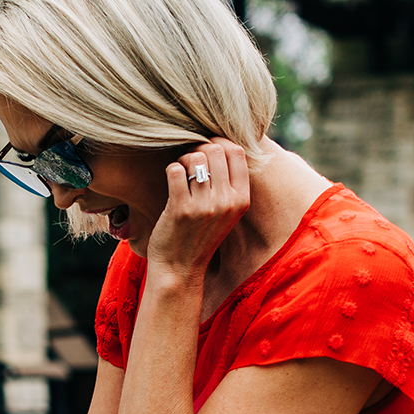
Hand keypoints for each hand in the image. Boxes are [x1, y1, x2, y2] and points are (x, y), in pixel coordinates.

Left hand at [146, 138, 250, 281]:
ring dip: (183, 159)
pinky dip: (170, 170)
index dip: (219, 143)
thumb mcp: (226, 213)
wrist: (179, 269)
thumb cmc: (200, 236)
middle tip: (189, 162)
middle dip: (198, 149)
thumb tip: (220, 144)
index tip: (207, 151)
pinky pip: (175, 169)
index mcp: (242, 200)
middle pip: (215, 149)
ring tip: (180, 173)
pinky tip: (171, 181)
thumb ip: (229, 184)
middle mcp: (227, 202)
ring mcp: (204, 206)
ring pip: (195, 157)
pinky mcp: (181, 209)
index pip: (237, 151)